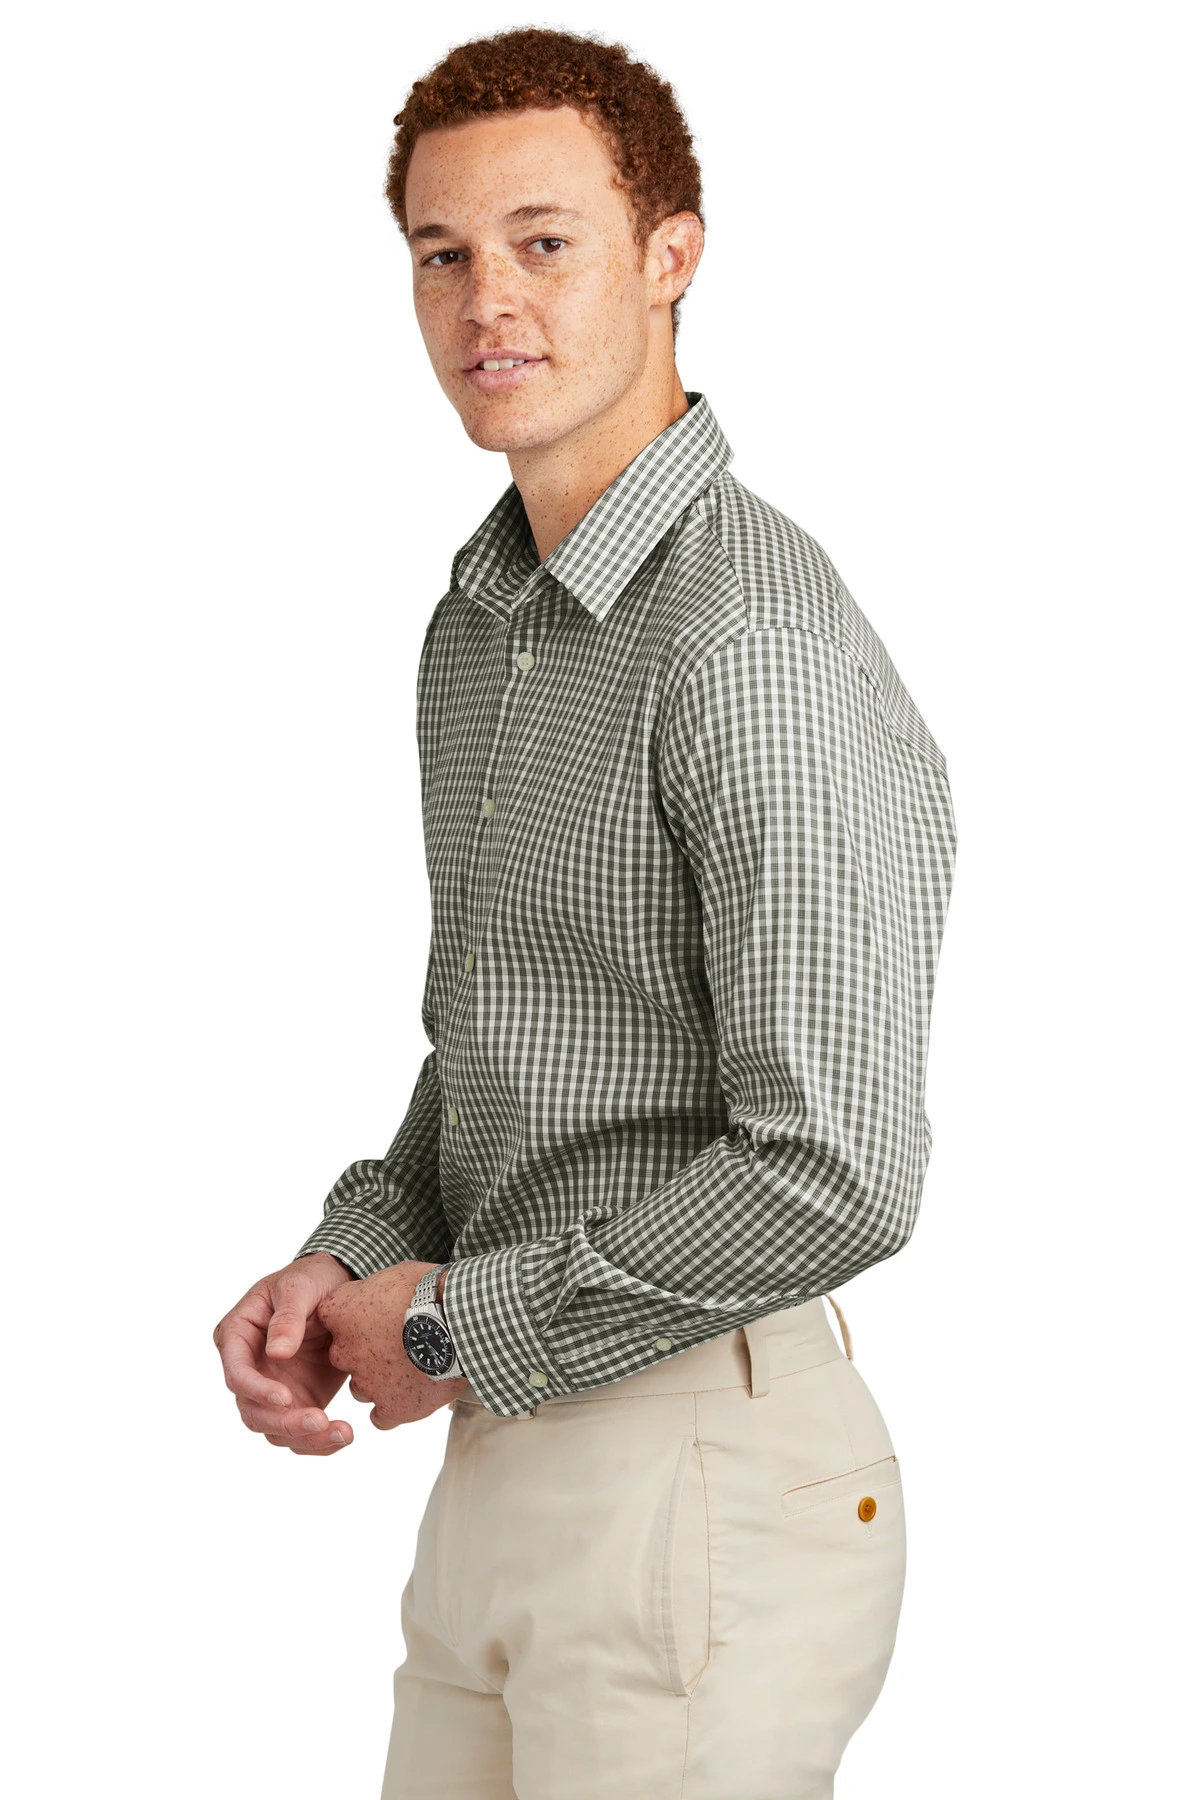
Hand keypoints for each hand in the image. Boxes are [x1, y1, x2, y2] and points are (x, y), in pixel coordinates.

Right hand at [213, 1251, 356, 1455]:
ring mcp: (271, 1388)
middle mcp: (249, 1369)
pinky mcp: (297, 1401)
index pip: (237, 1374)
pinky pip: (300, 1432)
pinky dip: (320, 1441)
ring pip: (276, 1430)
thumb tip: (276, 1353)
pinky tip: (343, 1435)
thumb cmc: (312, 1279)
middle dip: (285, 1422)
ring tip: (342, 1433)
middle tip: (320, 1421)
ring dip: (305, 1438)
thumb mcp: (300, 1286)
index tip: (286, 1396)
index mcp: (237, 1336)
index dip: (257, 1389)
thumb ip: (288, 1316)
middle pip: (253, 1411)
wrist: (340, 1287)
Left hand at [316, 1261, 468, 1428]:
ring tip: (412, 1366)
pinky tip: (414, 1392)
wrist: (456, 1322)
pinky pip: (382, 1416)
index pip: (332, 1319)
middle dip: (366, 1353)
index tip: (372, 1317)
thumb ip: (376, 1289)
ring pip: (362, 1388)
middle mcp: (344, 1351)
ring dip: (380, 1381)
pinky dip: (396, 1407)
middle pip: (346, 1356)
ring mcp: (366, 1382)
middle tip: (397, 1342)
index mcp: (340, 1312)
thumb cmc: (428, 1291)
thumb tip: (382, 1293)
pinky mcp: (390, 1407)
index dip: (353, 1319)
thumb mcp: (395, 1274)